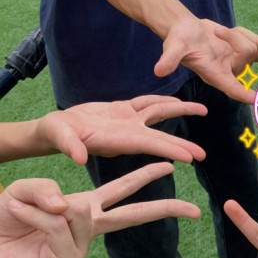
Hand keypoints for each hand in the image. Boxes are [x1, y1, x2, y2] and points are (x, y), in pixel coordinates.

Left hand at [0, 163, 199, 257]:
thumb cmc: (7, 221)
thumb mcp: (26, 191)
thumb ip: (49, 190)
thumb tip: (71, 208)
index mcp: (86, 207)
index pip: (123, 191)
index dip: (146, 176)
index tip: (173, 165)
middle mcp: (89, 228)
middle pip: (133, 215)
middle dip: (165, 208)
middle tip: (194, 209)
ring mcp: (81, 247)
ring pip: (78, 210)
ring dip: (42, 205)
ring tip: (21, 210)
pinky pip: (57, 224)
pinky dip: (34, 216)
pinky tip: (20, 218)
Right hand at [37, 96, 207, 164]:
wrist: (53, 129)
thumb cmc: (55, 135)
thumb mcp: (60, 139)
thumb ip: (70, 147)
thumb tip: (78, 158)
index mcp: (118, 141)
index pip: (150, 145)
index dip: (170, 150)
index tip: (190, 158)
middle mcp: (127, 133)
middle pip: (160, 137)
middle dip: (182, 145)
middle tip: (204, 155)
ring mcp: (127, 121)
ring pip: (159, 113)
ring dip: (180, 111)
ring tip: (203, 111)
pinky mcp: (122, 110)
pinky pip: (147, 103)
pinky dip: (161, 100)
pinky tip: (176, 99)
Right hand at [154, 17, 257, 102]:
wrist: (186, 30)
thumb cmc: (178, 39)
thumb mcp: (172, 46)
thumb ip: (168, 59)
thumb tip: (158, 70)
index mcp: (216, 76)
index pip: (234, 89)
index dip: (248, 95)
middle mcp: (232, 72)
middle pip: (249, 54)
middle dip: (236, 38)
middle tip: (216, 33)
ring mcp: (242, 63)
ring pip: (257, 45)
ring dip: (240, 33)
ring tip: (221, 33)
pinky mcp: (246, 52)